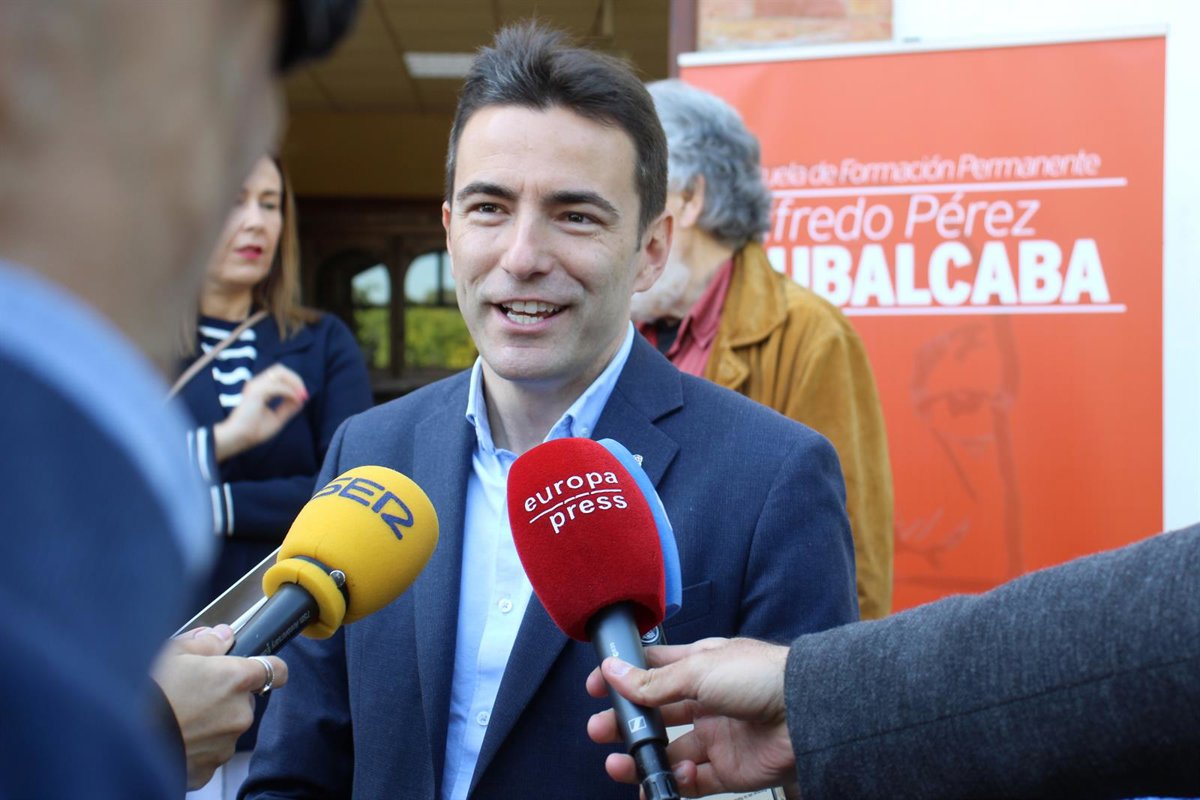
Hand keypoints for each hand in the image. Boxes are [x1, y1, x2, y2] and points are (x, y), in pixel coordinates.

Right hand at [151, 625, 287, 789]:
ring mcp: (224, 745)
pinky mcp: (207, 770)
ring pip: (226, 728)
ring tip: (175, 717)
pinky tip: (171, 737)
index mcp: (236, 679)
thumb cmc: (142, 691)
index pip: (276, 670)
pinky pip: (208, 754)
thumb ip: (205, 643)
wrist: (113, 739)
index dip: (266, 667)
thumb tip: (221, 636)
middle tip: (192, 693)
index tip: (256, 667)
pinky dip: (195, 747)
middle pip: (244, 701)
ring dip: (210, 723)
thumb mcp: (170, 652)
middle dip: (225, 696)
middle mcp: (238, 713)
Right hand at [213, 364, 307, 460]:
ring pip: (280, 372)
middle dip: (295, 379)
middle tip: (303, 393)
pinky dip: (289, 391)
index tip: (304, 396)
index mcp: (259, 389)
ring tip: (300, 396)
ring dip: (294, 383)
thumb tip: (301, 399)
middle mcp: (256, 384)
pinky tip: (295, 400)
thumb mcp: (277, 418)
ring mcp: (255, 386)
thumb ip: (288, 408)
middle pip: (280, 369)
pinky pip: (278, 386)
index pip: (279, 375)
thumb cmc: (254, 430)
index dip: (294, 382)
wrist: (240, 438)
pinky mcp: (256, 392)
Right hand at [586, 637, 798, 798]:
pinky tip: (671, 774)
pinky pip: (694, 781)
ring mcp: (717, 735)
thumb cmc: (759, 676)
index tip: (597, 686)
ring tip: (617, 765)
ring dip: (642, 758)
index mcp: (699, 666)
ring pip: (669, 751)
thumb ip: (653, 681)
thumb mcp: (697, 670)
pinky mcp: (728, 768)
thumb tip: (613, 673)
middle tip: (599, 730)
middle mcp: (705, 700)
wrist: (806, 713)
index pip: (653, 670)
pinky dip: (676, 781)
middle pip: (656, 714)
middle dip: (626, 723)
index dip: (624, 676)